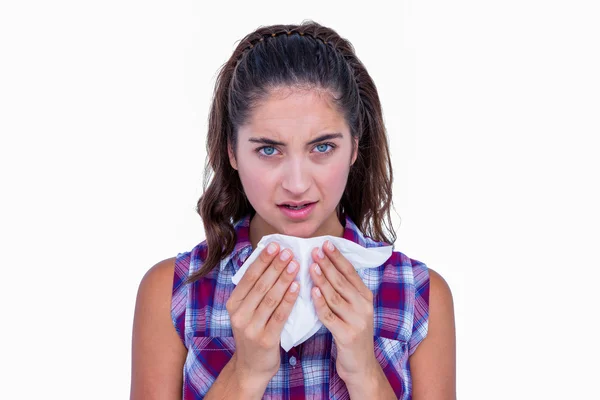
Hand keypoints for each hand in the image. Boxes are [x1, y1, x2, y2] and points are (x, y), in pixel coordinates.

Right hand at [225, 242, 299, 392]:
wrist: (251, 368)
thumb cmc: (253, 334)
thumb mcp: (246, 312)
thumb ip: (254, 292)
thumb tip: (268, 262)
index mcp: (233, 304)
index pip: (249, 277)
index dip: (262, 260)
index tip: (275, 246)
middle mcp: (239, 314)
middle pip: (260, 284)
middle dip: (275, 266)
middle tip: (288, 251)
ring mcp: (251, 327)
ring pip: (270, 298)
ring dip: (284, 279)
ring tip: (295, 264)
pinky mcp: (265, 339)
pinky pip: (280, 315)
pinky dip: (289, 299)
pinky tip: (298, 287)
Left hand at [309, 240, 379, 382]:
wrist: (361, 366)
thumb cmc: (352, 333)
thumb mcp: (354, 309)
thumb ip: (345, 291)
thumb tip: (327, 267)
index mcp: (366, 297)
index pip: (350, 272)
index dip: (337, 257)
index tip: (325, 244)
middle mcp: (364, 306)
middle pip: (342, 281)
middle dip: (327, 264)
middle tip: (314, 250)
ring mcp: (357, 321)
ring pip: (335, 296)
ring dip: (322, 280)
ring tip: (311, 266)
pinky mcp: (347, 335)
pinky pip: (329, 316)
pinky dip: (320, 303)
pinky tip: (311, 292)